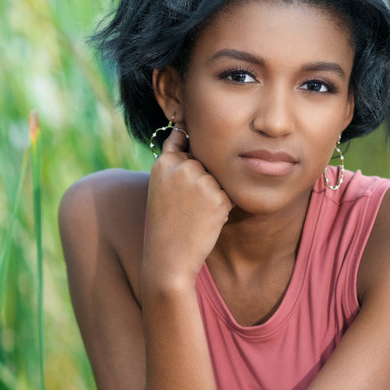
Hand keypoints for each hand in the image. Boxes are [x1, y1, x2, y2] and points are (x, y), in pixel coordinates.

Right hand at [143, 126, 232, 288]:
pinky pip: (229, 196)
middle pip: (206, 163)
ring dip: (213, 195)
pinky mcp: (219, 198)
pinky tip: (205, 222)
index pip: (183, 142)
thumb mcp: (160, 186)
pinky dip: (222, 209)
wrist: (168, 258)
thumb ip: (173, 159)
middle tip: (186, 207)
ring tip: (195, 215)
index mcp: (165, 162)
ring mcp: (202, 181)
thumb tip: (184, 131)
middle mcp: (183, 167)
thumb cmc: (165, 222)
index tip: (181, 182)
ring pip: (218, 179)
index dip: (186, 160)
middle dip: (202, 181)